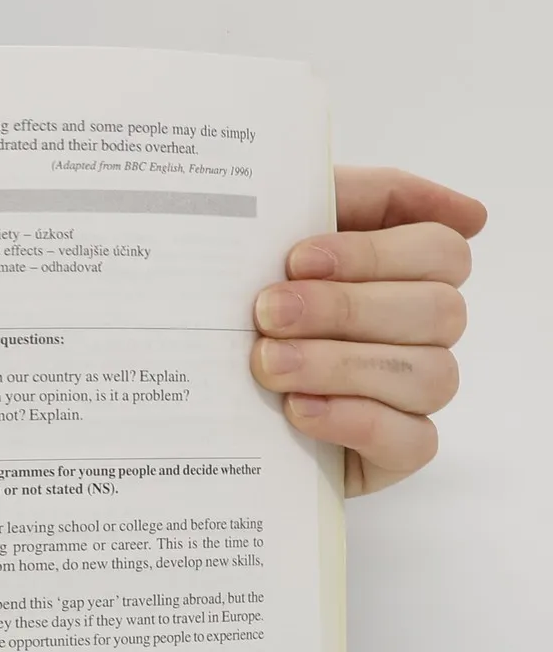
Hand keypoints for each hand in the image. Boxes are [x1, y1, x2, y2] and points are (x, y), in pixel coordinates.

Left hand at [251, 166, 483, 494]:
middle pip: (437, 310)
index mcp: (404, 272)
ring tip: (268, 364)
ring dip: (341, 364)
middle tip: (266, 313)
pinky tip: (298, 410)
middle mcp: (420, 333)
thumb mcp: (271, 233)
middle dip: (345, 308)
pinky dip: (355, 420)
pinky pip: (411, 441)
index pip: (441, 250)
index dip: (374, 252)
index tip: (298, 258)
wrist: (180, 395)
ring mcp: (411, 396)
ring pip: (429, 374)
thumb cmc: (234, 302)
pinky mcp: (392, 455)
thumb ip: (349, 196)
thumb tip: (471, 214)